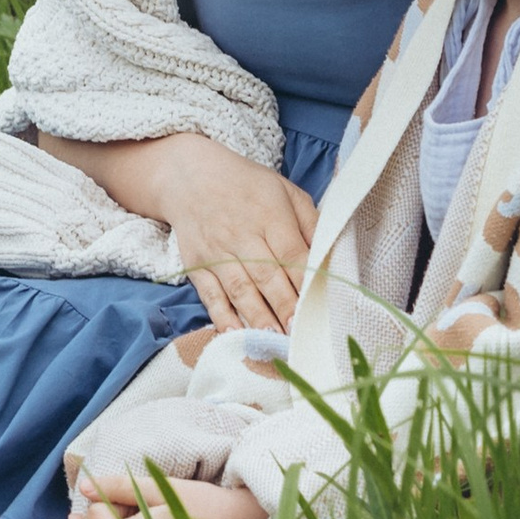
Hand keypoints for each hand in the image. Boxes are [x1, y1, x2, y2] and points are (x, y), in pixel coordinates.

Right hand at [153, 139, 318, 336]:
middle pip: (267, 277)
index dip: (305, 283)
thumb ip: (310, 222)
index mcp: (269, 216)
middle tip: (301, 334)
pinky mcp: (197, 265)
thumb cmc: (246, 185)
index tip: (320, 308)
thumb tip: (330, 255)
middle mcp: (242, 235)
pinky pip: (211, 296)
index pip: (292, 254)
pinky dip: (223, 318)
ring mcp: (216, 252)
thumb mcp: (285, 191)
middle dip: (285, 307)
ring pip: (240, 290)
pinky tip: (237, 336)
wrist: (189, 176)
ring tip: (275, 342)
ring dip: (258, 318)